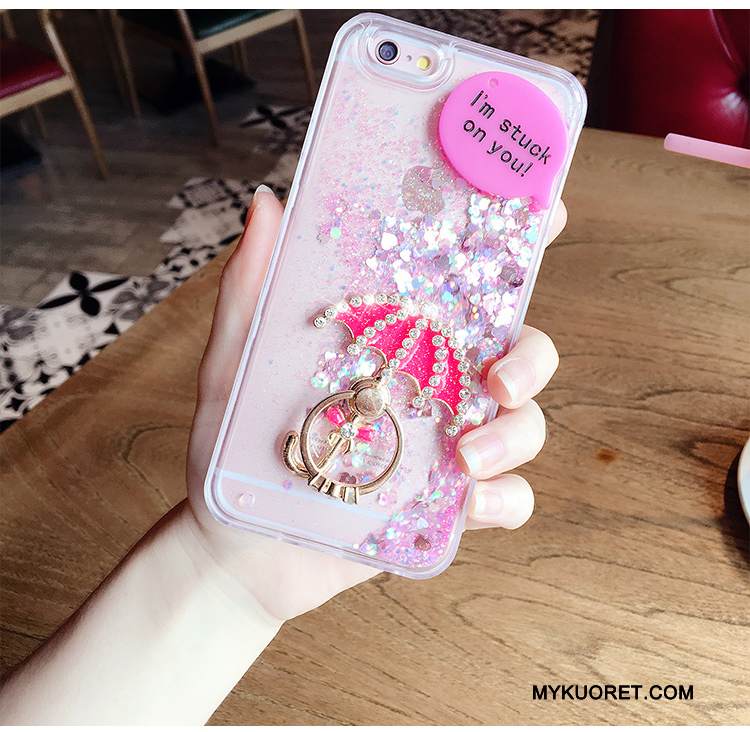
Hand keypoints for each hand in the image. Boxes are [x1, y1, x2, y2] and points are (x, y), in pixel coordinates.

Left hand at [184, 186, 565, 621]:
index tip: (545, 215)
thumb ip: (249, 291)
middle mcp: (430, 387)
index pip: (463, 287)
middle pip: (518, 352)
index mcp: (392, 343)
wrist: (235, 551)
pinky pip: (508, 498)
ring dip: (515, 434)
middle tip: (501, 378)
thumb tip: (269, 203)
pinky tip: (470, 504)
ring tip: (466, 458)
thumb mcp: (233, 366)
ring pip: (524, 425)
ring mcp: (444, 446)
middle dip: (532, 357)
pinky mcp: (446, 506)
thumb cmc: (232, 449)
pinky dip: (505, 498)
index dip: (512, 245)